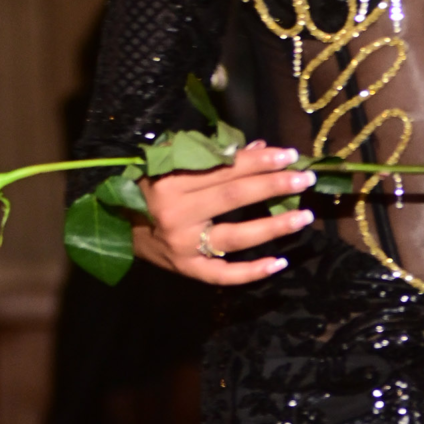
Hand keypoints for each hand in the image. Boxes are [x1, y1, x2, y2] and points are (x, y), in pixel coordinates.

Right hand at [135, 140, 315, 283]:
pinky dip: (252, 272)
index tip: (289, 155)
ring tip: (304, 216)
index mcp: (170, 182)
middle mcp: (176, 214)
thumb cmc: (149, 189)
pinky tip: (280, 263)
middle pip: (233, 197)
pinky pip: (224, 275)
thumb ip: (213, 157)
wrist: (118, 227)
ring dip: (274, 226)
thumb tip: (259, 148)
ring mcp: (183, 246)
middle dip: (273, 186)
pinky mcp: (188, 270)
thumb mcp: (172, 166)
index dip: (258, 161)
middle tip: (305, 179)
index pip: (224, 168)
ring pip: (235, 236)